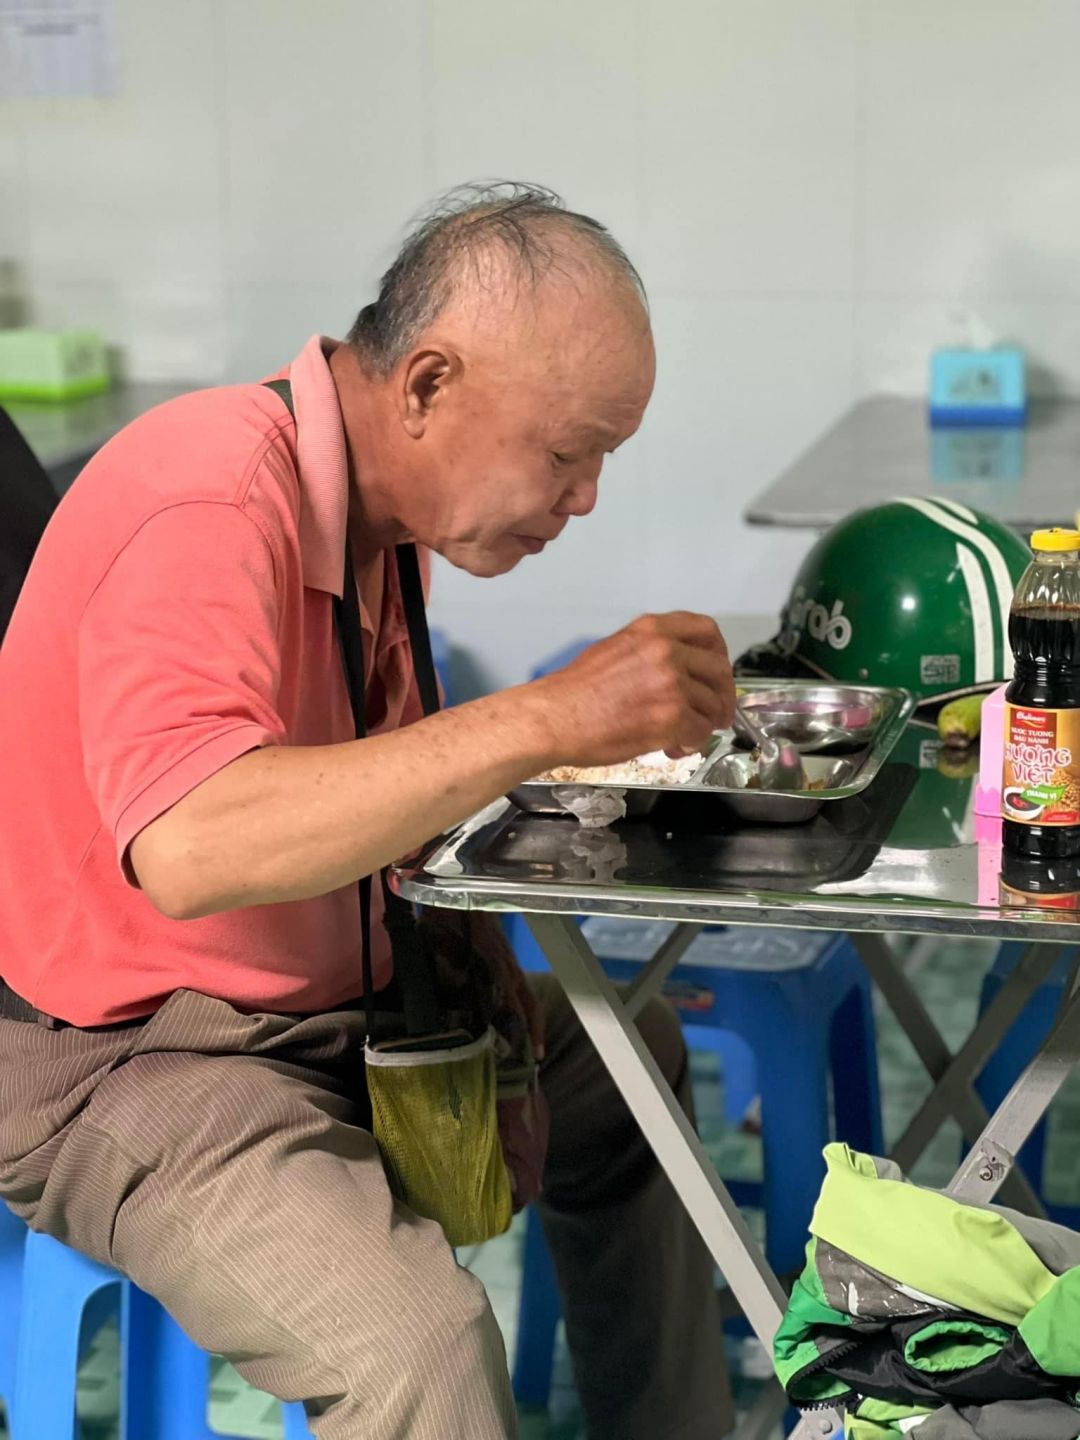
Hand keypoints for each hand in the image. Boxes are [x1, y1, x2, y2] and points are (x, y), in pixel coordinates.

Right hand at [531, 612, 734, 767]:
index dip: (719, 654)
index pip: (706, 631)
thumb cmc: (574, 692)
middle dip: (722, 696)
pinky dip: (691, 743)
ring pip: (712, 705)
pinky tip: (673, 747)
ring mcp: (672, 684)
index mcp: (652, 631)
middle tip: (718, 713)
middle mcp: (666, 652)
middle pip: (718, 671)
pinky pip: (701, 732)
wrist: (553, 718)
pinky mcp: (672, 717)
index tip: (717, 671)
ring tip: (681, 736)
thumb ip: (651, 653)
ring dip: (703, 725)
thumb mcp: (615, 650)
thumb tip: (679, 670)